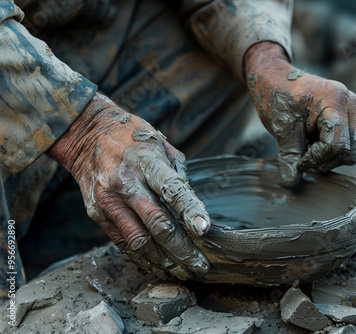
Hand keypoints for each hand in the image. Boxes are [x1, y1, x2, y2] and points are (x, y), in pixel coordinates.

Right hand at [49, 93, 210, 279]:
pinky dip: (143, 256)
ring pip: (139, 240)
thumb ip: (179, 176)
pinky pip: (123, 242)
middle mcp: (126, 183)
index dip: (190, 212)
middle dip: (182, 248)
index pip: (173, 190)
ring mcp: (109, 201)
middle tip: (201, 264)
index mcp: (146, 162)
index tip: (205, 230)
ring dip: (164, 260)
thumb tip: (194, 208)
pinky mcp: (97, 214)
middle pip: (157, 223)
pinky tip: (159, 263)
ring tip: (183, 270)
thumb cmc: (132, 138)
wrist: (86, 134)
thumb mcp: (162, 146)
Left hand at [244, 42, 355, 187]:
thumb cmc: (277, 96)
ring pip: (348, 151)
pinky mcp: (346, 118)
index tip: (297, 158)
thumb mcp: (281, 127)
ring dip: (325, 157)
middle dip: (323, 160)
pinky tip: (309, 143)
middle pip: (348, 151)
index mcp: (335, 100)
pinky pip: (344, 144)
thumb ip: (289, 156)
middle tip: (300, 156)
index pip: (336, 145)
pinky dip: (326, 150)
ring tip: (303, 147)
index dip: (316, 158)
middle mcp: (349, 104)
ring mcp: (350, 110)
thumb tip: (290, 184)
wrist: (274, 77)